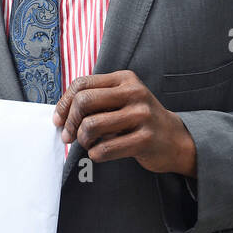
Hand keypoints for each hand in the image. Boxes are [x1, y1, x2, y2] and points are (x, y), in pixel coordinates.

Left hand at [53, 71, 196, 176]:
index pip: (82, 84)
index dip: (64, 104)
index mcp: (124, 79)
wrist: (174, 139)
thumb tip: (60, 115)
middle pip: (84, 102)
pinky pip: (105, 149)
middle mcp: (134, 92)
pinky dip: (95, 154)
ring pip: (92, 126)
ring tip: (88, 144)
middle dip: (70, 122)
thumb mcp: (121, 100)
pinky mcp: (145, 139)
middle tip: (68, 137)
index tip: (58, 120)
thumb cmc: (138, 120)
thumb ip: (95, 100)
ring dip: (82, 140)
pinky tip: (100, 153)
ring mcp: (142, 115)